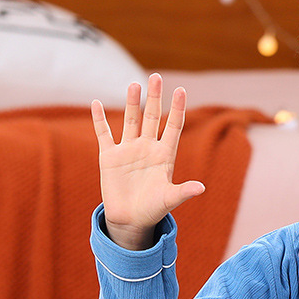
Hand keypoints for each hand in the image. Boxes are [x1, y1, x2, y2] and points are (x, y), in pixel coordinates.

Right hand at [92, 73, 204, 249]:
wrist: (130, 220)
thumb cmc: (153, 210)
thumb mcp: (169, 200)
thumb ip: (183, 192)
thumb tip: (201, 188)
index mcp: (164, 155)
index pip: (173, 126)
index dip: (177, 109)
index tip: (181, 90)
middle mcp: (147, 148)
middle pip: (152, 117)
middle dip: (154, 98)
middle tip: (156, 77)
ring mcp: (128, 150)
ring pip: (131, 121)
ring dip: (132, 103)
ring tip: (134, 84)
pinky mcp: (110, 157)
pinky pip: (104, 134)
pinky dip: (99, 119)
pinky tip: (96, 103)